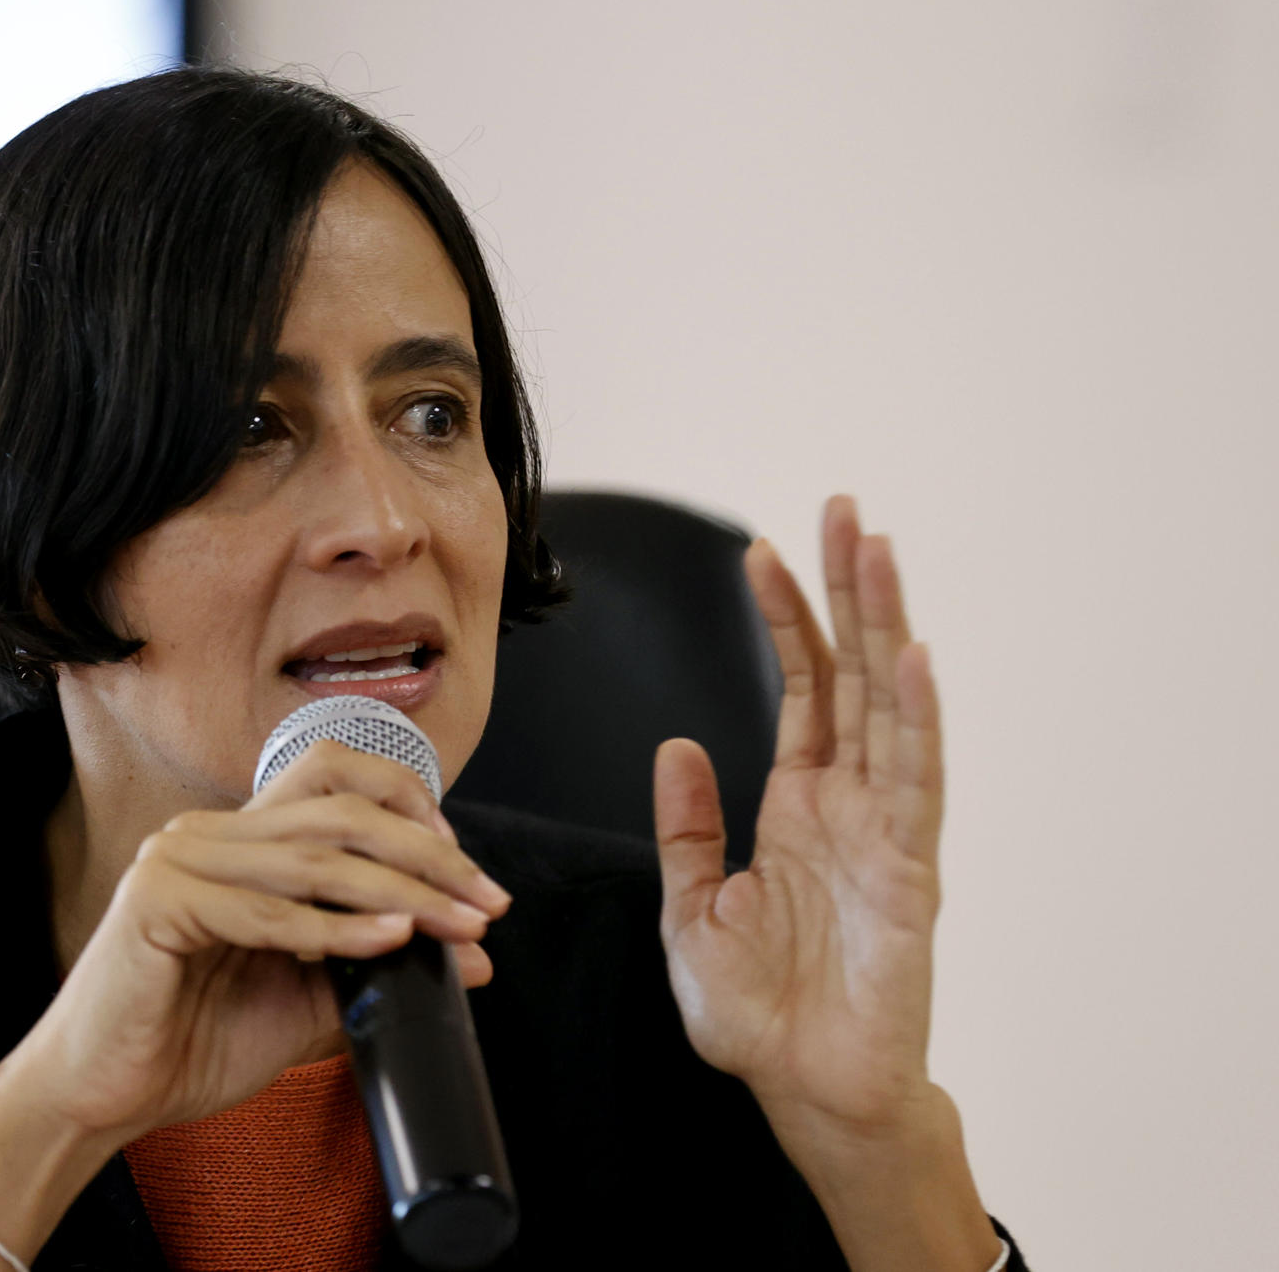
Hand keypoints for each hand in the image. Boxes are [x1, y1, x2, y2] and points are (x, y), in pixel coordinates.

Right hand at [6, 741, 510, 1143]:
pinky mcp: (156, 904)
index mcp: (235, 840)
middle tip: (484, 901)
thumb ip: (377, 969)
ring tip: (454, 926)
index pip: (330, 776)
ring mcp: (176, 862)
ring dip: (398, 891)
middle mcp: (205, 835)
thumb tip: (475, 958)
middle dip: (426, 854)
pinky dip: (336, 929)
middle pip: (336, 809)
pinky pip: (266, 912)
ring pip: (312, 856)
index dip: (405, 802)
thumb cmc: (191, 1045)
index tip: (462, 864)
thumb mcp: (305, 1000)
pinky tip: (388, 939)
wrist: (106, 1099)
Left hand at [653, 494, 944, 1132]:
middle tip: (843, 509)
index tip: (762, 550)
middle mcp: (847, 803)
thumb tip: (677, 743)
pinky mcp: (910, 868)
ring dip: (885, 626)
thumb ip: (687, 827)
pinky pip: (916, 780)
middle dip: (846, 591)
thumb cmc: (756, 1010)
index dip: (785, 619)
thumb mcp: (690, 908)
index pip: (798, 689)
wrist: (803, 1087)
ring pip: (890, 706)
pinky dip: (918, 717)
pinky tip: (914, 656)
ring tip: (878, 550)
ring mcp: (883, 829)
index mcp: (795, 805)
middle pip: (851, 674)